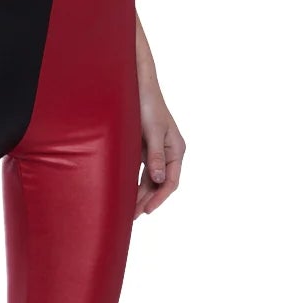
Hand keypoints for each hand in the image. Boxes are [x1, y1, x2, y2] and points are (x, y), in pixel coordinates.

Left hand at [134, 84, 184, 218]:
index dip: (160, 197)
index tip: (147, 210)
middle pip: (159, 183)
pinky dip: (135, 182)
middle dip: (147, 200)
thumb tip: (158, 179)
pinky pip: (141, 171)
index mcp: (176, 149)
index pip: (171, 181)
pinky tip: (127, 193)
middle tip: (132, 216)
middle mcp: (168, 152)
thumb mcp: (153, 131)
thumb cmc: (148, 105)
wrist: (137, 86)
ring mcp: (156, 151)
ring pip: (150, 179)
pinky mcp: (144, 148)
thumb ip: (155, 155)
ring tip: (129, 210)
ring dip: (141, 194)